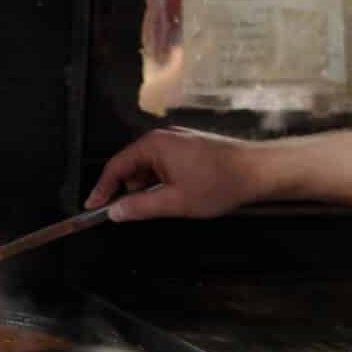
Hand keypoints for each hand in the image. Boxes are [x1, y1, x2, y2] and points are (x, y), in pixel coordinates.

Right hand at [84, 128, 289, 222]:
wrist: (258, 171)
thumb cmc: (220, 182)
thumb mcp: (175, 202)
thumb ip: (140, 207)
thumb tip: (115, 212)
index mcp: (154, 145)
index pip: (116, 167)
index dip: (102, 189)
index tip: (93, 207)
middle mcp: (162, 138)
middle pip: (131, 167)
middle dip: (130, 191)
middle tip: (134, 213)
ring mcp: (176, 142)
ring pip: (149, 169)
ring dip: (150, 189)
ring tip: (168, 205)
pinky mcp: (188, 149)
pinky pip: (164, 167)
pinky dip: (163, 184)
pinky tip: (177, 197)